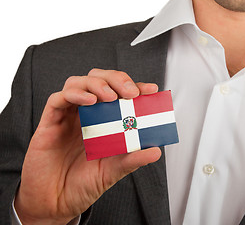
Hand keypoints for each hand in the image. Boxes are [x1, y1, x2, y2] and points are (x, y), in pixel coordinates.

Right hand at [15, 69, 160, 224]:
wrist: (55, 204)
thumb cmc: (82, 185)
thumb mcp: (113, 171)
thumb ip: (132, 159)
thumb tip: (156, 151)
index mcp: (103, 122)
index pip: (120, 94)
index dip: (135, 87)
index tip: (151, 90)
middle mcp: (85, 115)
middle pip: (98, 79)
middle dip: (116, 79)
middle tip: (130, 92)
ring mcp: (67, 117)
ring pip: (78, 82)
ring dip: (96, 84)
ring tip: (111, 96)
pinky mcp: (49, 123)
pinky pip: (58, 99)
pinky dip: (75, 94)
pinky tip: (90, 101)